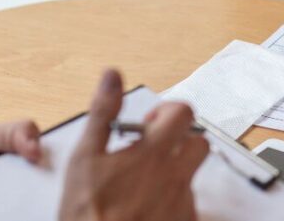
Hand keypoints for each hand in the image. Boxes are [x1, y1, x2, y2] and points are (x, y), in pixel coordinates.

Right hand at [59, 70, 208, 220]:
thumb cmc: (88, 215)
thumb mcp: (85, 158)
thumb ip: (103, 113)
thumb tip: (112, 77)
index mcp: (153, 154)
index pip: (184, 113)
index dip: (169, 112)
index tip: (151, 123)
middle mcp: (175, 177)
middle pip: (199, 142)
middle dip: (179, 141)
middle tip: (152, 152)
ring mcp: (183, 203)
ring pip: (191, 176)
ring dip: (173, 173)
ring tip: (141, 186)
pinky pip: (188, 205)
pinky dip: (171, 202)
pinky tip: (147, 208)